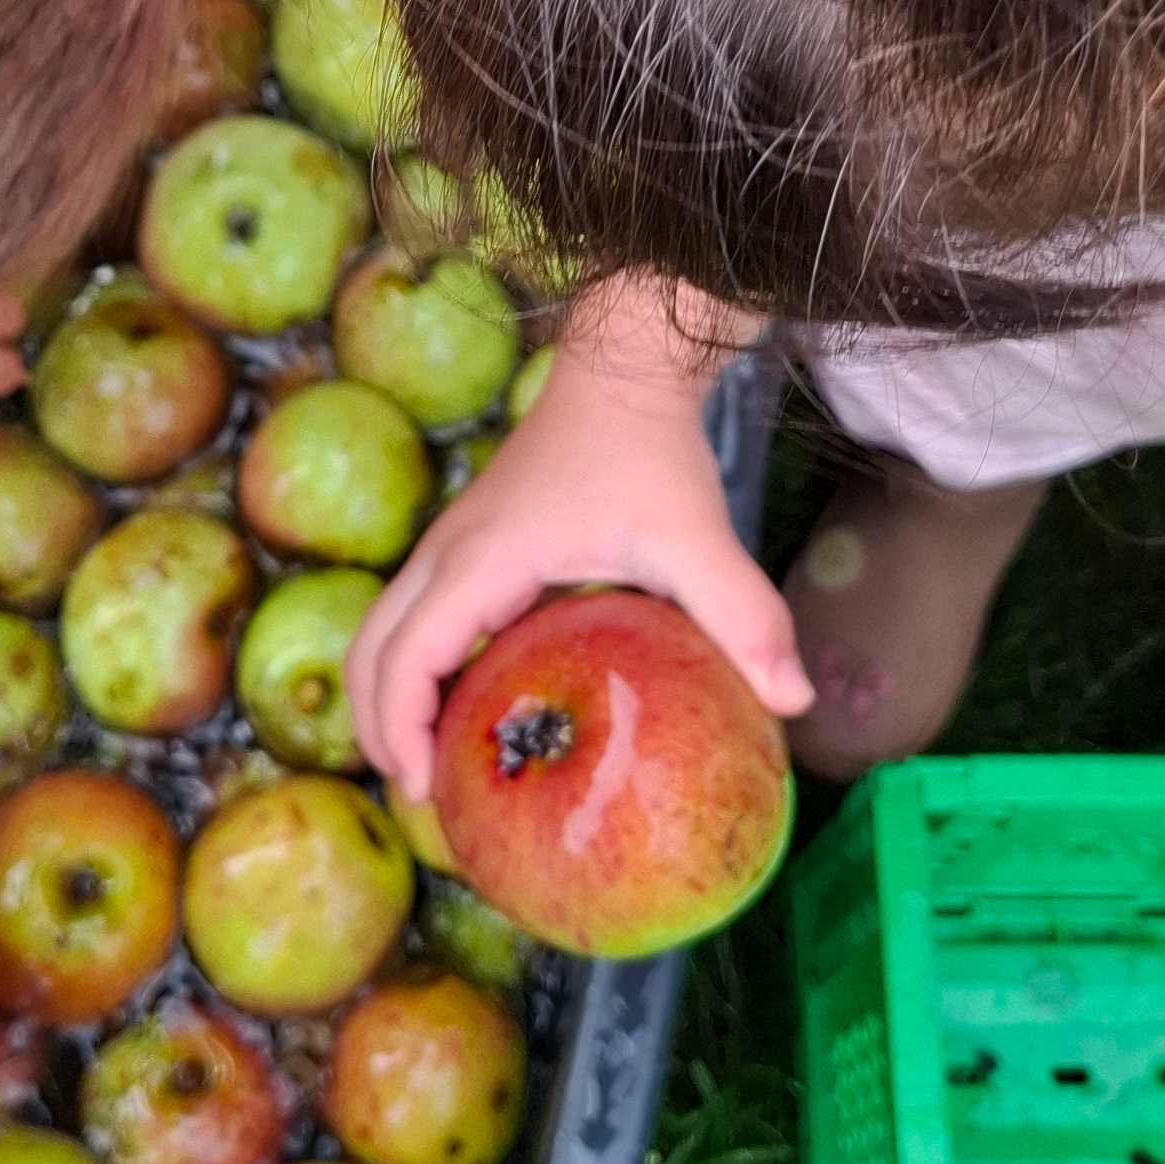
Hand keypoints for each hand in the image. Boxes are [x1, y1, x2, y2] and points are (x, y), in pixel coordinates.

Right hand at [345, 370, 809, 803]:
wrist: (623, 366)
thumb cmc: (648, 448)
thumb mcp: (695, 537)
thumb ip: (742, 615)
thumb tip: (792, 700)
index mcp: (481, 561)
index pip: (406, 656)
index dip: (400, 729)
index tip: (422, 791)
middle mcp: (450, 552)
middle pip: (372, 648)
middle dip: (381, 726)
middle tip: (425, 797)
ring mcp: (455, 544)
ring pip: (388, 629)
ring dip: (393, 695)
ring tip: (439, 766)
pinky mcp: (474, 542)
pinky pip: (420, 614)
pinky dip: (422, 666)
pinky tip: (477, 705)